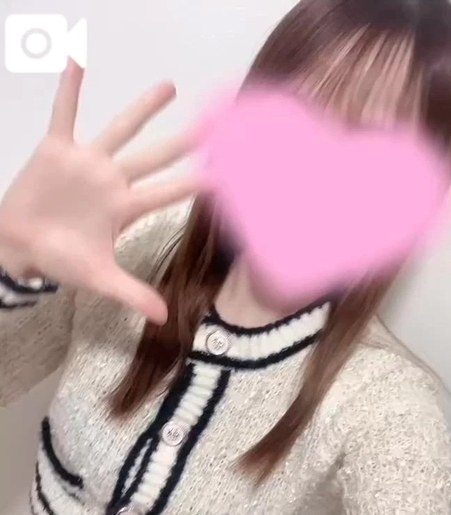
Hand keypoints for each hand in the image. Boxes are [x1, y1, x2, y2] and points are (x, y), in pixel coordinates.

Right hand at [0, 59, 199, 324]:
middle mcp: (113, 180)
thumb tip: (164, 318)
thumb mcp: (99, 278)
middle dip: (185, 142)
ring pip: (120, 129)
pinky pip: (63, 114)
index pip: (170, 192)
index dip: (199, 182)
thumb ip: (132, 293)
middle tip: (216, 123)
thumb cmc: (61, 260)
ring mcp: (87, 163)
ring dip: (143, 109)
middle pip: (156, 156)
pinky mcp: (56, 150)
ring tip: (170, 87)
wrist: (21, 247)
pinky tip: (77, 61)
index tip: (229, 171)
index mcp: (126, 207)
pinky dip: (69, 90)